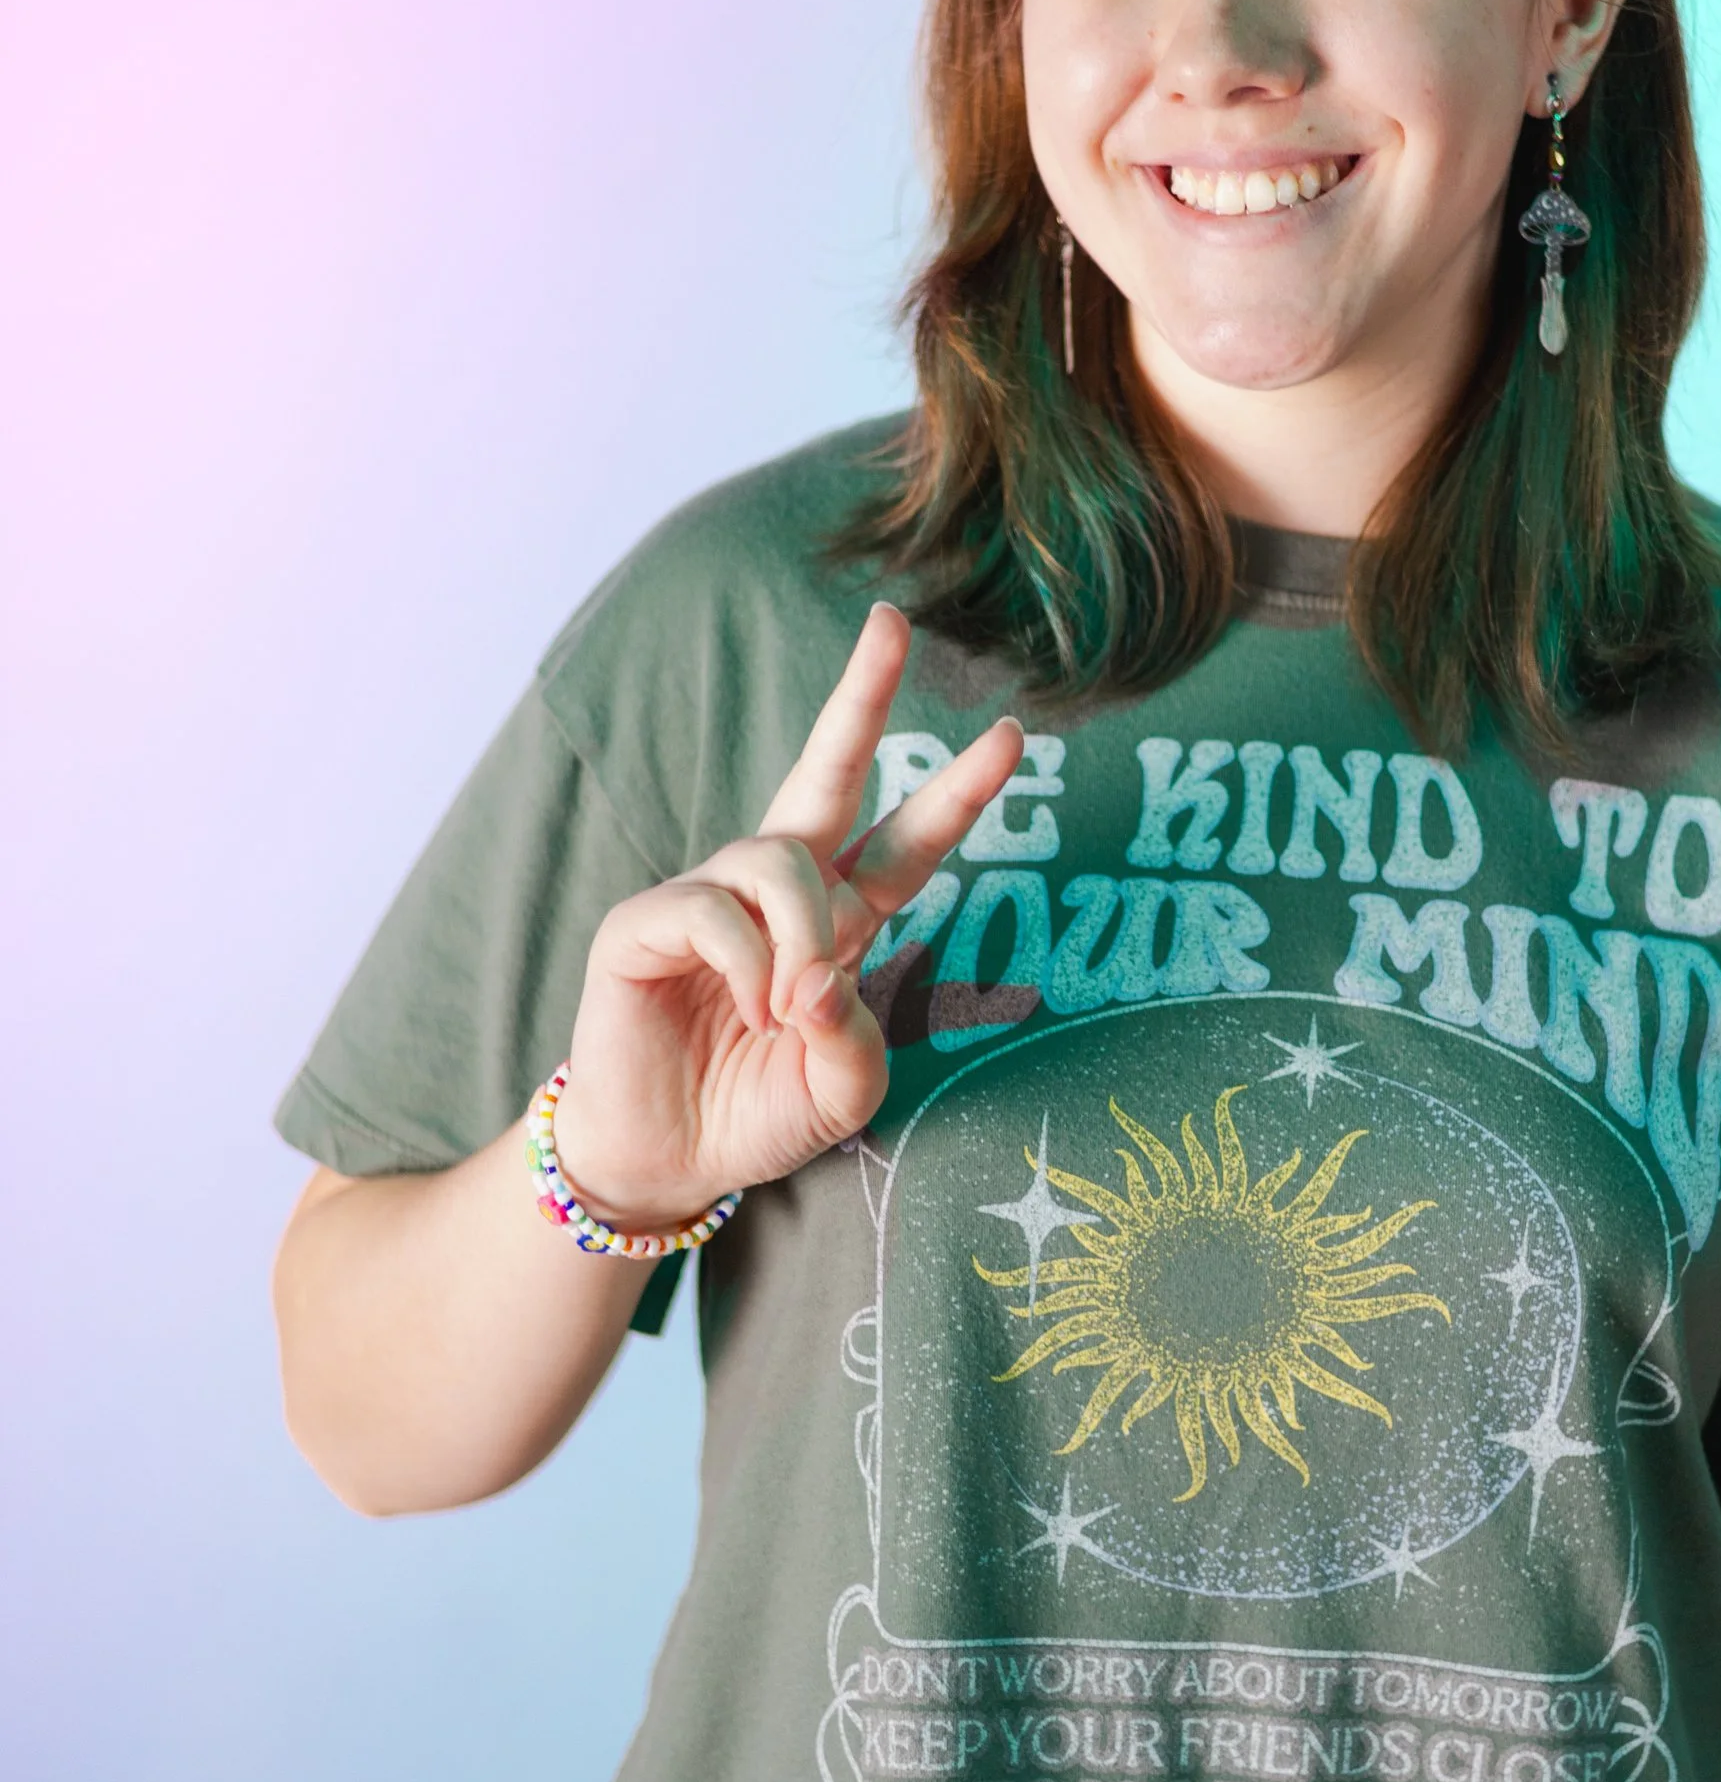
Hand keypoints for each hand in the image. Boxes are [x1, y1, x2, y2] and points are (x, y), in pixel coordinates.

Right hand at [555, 604, 1021, 1230]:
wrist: (668, 1160)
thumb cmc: (757, 1112)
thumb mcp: (842, 1087)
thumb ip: (858, 1034)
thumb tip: (821, 979)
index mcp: (839, 920)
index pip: (906, 841)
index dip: (958, 791)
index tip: (1014, 735)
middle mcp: (777, 890)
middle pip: (827, 770)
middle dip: (860, 694)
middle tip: (893, 620)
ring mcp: (708, 897)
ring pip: (781, 859)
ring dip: (804, 935)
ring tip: (789, 1009)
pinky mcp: (644, 923)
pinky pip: (715, 909)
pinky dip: (748, 963)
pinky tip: (746, 1007)